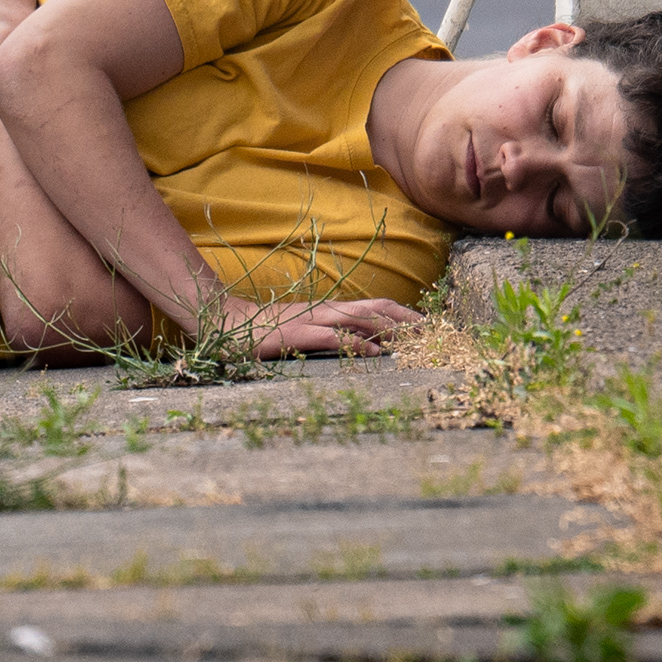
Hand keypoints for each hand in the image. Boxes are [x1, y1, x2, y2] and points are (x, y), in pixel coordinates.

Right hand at [240, 297, 421, 358]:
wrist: (226, 322)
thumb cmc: (266, 330)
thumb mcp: (305, 329)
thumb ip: (334, 335)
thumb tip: (367, 346)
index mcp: (331, 309)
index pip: (377, 306)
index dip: (405, 315)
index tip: (430, 328)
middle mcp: (326, 310)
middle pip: (377, 308)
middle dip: (409, 321)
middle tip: (436, 335)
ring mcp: (312, 320)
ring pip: (360, 320)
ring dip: (391, 330)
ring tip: (416, 342)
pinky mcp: (296, 335)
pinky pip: (332, 338)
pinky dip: (356, 345)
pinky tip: (374, 355)